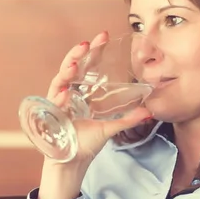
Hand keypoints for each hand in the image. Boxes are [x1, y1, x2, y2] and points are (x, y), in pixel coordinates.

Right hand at [46, 31, 152, 164]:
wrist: (72, 163)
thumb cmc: (85, 143)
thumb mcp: (109, 128)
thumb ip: (128, 119)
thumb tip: (149, 112)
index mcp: (82, 93)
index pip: (87, 66)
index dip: (94, 51)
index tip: (103, 36)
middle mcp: (68, 94)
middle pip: (70, 68)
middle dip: (76, 54)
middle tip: (87, 43)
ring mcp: (57, 104)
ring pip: (58, 82)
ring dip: (65, 72)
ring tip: (73, 65)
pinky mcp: (50, 116)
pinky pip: (52, 105)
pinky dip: (57, 99)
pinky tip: (64, 94)